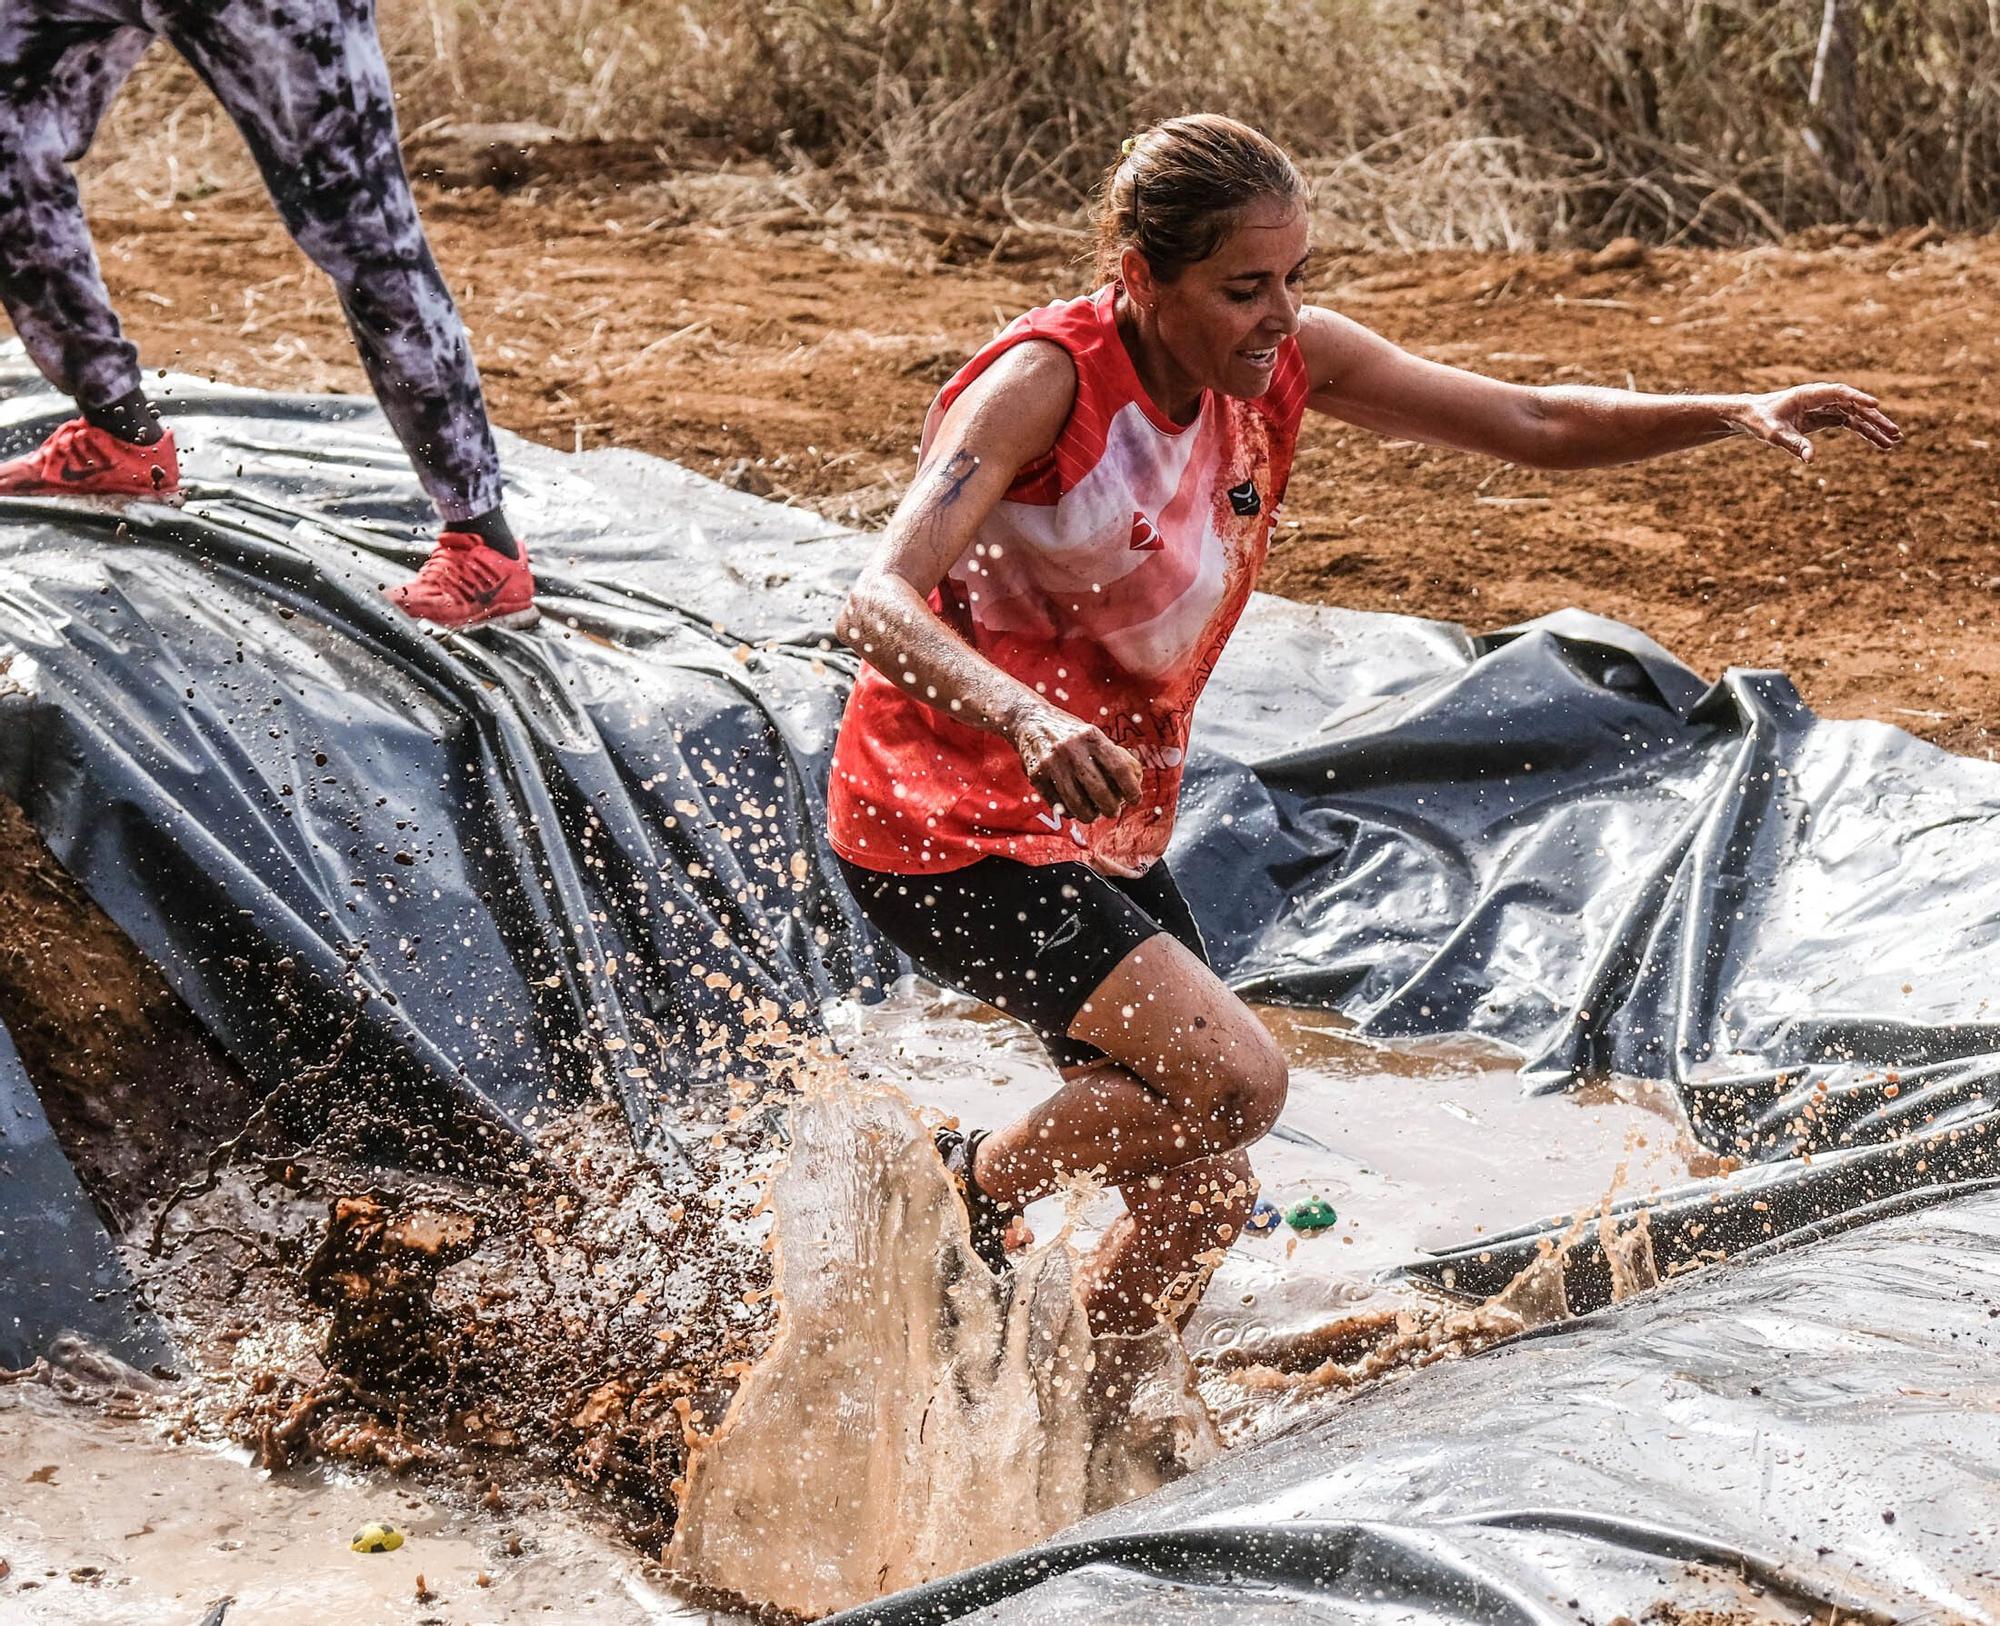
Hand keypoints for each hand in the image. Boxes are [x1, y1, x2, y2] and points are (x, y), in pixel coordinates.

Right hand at [1010, 702, 1142, 821]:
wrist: (1028, 720)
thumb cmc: (1068, 732)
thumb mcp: (1091, 733)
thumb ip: (1110, 754)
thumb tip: (1133, 780)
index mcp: (1090, 736)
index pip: (1118, 768)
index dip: (1131, 788)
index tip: (1135, 799)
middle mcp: (1071, 749)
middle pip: (1099, 791)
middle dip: (1111, 808)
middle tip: (1114, 811)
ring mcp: (1052, 763)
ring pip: (1076, 803)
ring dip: (1090, 815)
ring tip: (1094, 814)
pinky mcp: (1036, 775)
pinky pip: (1057, 804)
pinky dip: (1068, 811)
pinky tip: (1074, 809)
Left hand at [1735, 383, 1902, 461]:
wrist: (1753, 416)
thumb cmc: (1761, 421)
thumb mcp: (1774, 435)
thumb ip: (1793, 444)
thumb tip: (1811, 459)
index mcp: (1809, 394)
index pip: (1839, 393)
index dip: (1858, 398)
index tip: (1875, 405)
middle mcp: (1822, 398)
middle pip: (1855, 406)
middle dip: (1875, 420)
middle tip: (1895, 433)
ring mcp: (1826, 407)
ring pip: (1856, 416)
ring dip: (1875, 428)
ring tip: (1894, 441)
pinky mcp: (1826, 417)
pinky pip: (1850, 423)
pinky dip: (1864, 432)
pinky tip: (1879, 443)